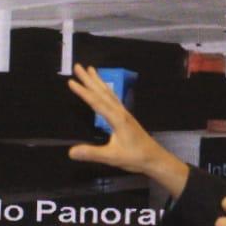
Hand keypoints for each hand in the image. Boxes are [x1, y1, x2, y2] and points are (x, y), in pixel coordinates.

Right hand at [67, 64, 187, 195]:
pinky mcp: (126, 117)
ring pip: (109, 93)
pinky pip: (113, 98)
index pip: (96, 102)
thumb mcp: (111, 157)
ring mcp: (124, 113)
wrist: (154, 158)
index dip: (83, 92)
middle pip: (102, 92)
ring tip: (90, 70)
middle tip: (78, 66)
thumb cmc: (134, 157)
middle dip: (89, 79)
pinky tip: (104, 88)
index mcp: (116, 118)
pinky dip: (106, 89)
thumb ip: (92, 153)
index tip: (71, 81)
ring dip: (98, 81)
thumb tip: (71, 152)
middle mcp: (120, 112)